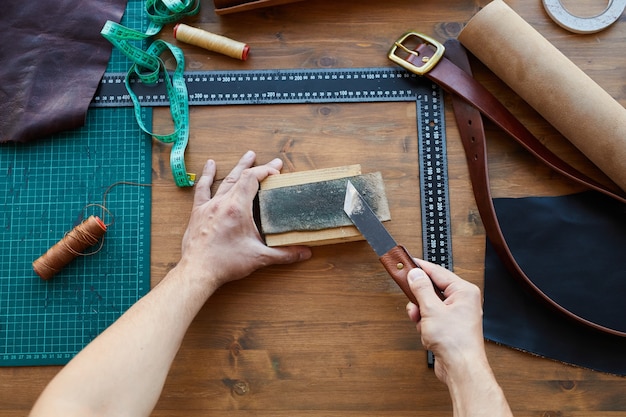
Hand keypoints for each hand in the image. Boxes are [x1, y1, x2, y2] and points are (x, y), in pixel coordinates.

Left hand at [179, 151, 311, 288]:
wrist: (198, 271)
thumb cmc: (226, 263)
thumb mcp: (259, 258)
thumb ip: (284, 254)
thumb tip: (304, 252)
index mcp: (237, 208)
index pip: (252, 179)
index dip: (266, 171)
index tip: (277, 172)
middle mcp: (222, 202)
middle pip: (242, 176)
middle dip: (259, 167)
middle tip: (273, 161)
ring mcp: (209, 206)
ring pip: (225, 180)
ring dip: (238, 167)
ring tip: (248, 155)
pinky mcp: (198, 213)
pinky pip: (202, 190)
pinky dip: (207, 176)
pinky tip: (210, 165)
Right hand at [405, 260, 485, 384]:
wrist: (461, 368)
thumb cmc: (456, 342)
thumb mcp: (432, 309)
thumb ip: (421, 289)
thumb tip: (415, 274)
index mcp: (464, 291)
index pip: (437, 271)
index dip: (420, 267)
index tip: (406, 263)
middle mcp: (462, 300)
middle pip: (432, 289)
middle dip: (420, 299)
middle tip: (411, 299)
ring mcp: (456, 314)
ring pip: (429, 305)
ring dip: (421, 315)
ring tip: (423, 323)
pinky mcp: (449, 326)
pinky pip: (431, 318)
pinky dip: (425, 325)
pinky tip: (428, 334)